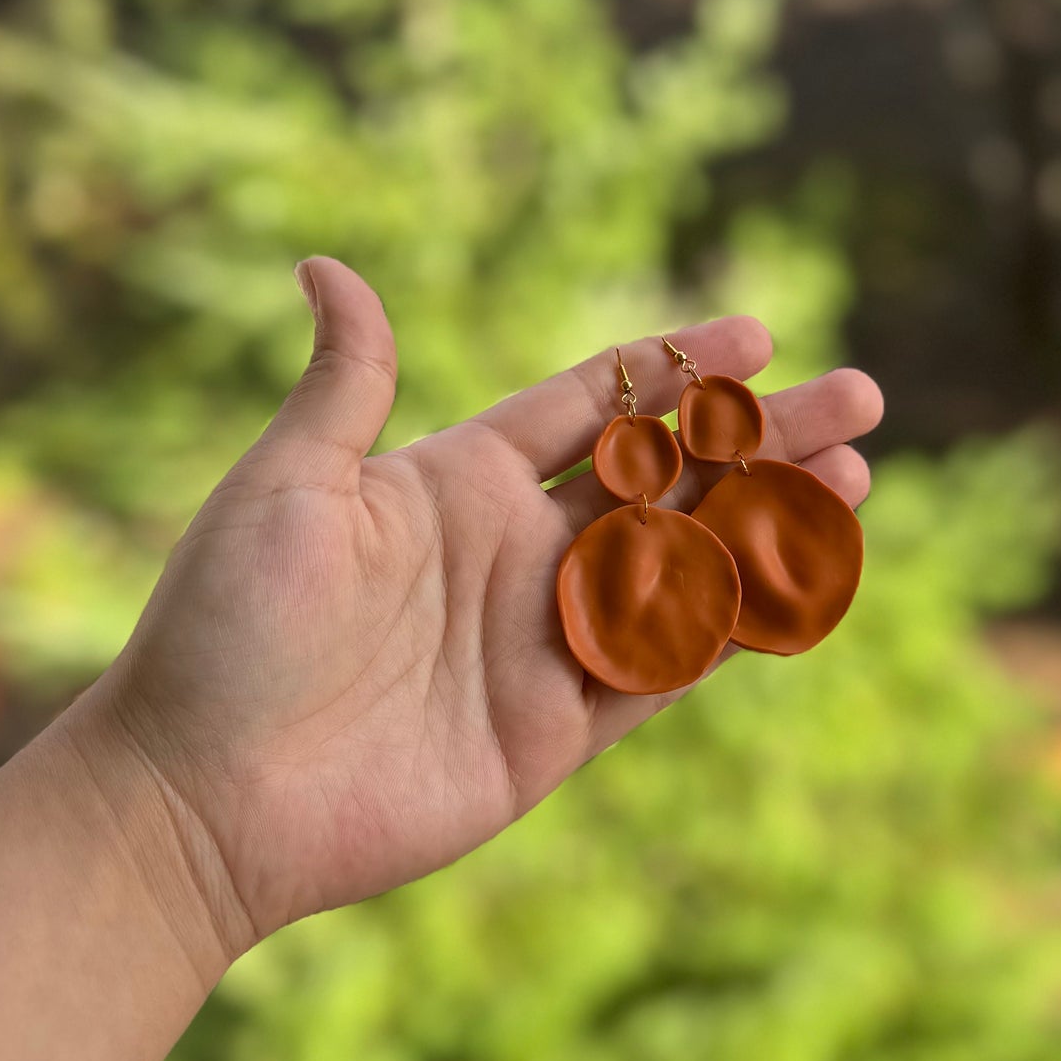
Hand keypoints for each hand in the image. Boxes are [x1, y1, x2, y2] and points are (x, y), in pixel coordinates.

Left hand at [77, 257, 883, 966]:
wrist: (202, 795)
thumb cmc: (226, 627)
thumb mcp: (286, 486)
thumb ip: (346, 385)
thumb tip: (328, 265)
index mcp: (462, 482)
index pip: (597, 406)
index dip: (678, 369)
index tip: (758, 333)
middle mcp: (519, 554)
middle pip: (669, 480)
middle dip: (762, 437)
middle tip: (857, 397)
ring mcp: (545, 641)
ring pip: (687, 568)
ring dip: (771, 525)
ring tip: (856, 479)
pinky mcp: (558, 730)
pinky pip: (665, 667)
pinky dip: (733, 628)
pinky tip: (799, 583)